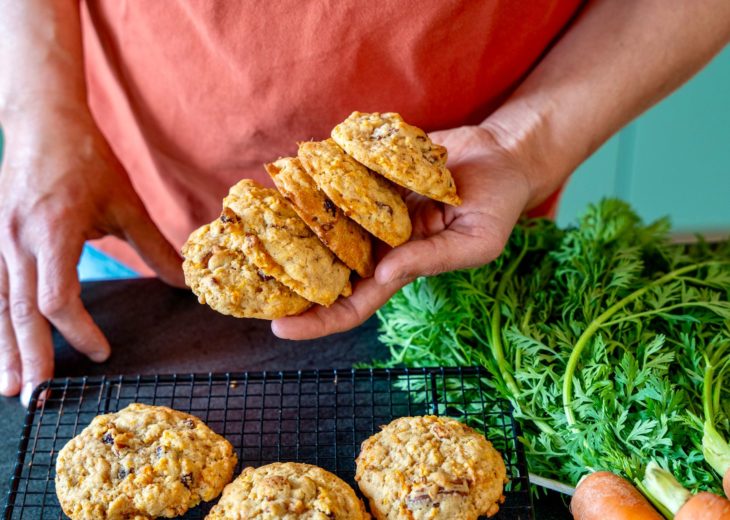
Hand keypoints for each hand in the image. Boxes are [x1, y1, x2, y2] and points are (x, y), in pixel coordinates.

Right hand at [0, 105, 183, 404]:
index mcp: (54, 231)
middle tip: (35, 399)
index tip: (103, 352)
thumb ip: (155, 247)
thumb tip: (185, 282)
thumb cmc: (87, 159)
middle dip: (29, 357)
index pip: (57, 298)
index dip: (79, 330)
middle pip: (19, 310)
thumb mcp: (127, 203)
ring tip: (9, 387)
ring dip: (2, 347)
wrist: (41, 120)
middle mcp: (17, 239)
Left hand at [272, 124, 543, 339]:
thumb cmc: (496, 206)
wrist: (499, 156)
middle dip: (288, 281)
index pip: (354, 305)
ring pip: (322, 226)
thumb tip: (381, 274)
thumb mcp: (474, 241)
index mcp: (401, 267)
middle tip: (244, 283)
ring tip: (250, 230)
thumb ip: (430, 258)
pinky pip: (335, 181)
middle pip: (325, 270)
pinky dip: (310, 182)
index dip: (318, 322)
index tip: (280, 330)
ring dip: (289, 230)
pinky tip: (281, 179)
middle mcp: (377, 243)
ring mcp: (370, 209)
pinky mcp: (368, 175)